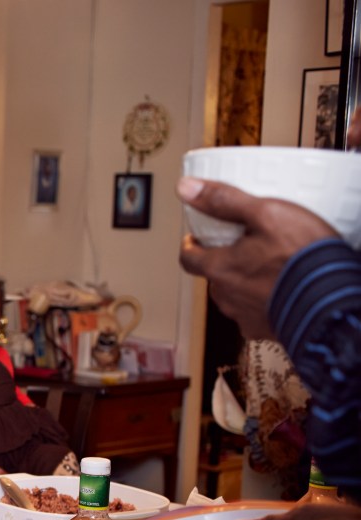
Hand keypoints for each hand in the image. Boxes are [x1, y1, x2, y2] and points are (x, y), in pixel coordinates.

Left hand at [176, 177, 337, 338]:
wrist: (333, 301)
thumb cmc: (302, 258)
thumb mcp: (266, 214)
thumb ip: (225, 201)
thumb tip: (187, 188)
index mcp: (220, 268)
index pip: (189, 259)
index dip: (190, 247)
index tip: (194, 240)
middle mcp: (227, 297)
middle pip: (214, 277)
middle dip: (224, 263)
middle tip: (246, 249)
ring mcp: (246, 316)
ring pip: (235, 297)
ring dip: (245, 283)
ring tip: (270, 268)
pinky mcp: (265, 330)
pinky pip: (256, 313)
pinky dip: (264, 302)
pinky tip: (282, 289)